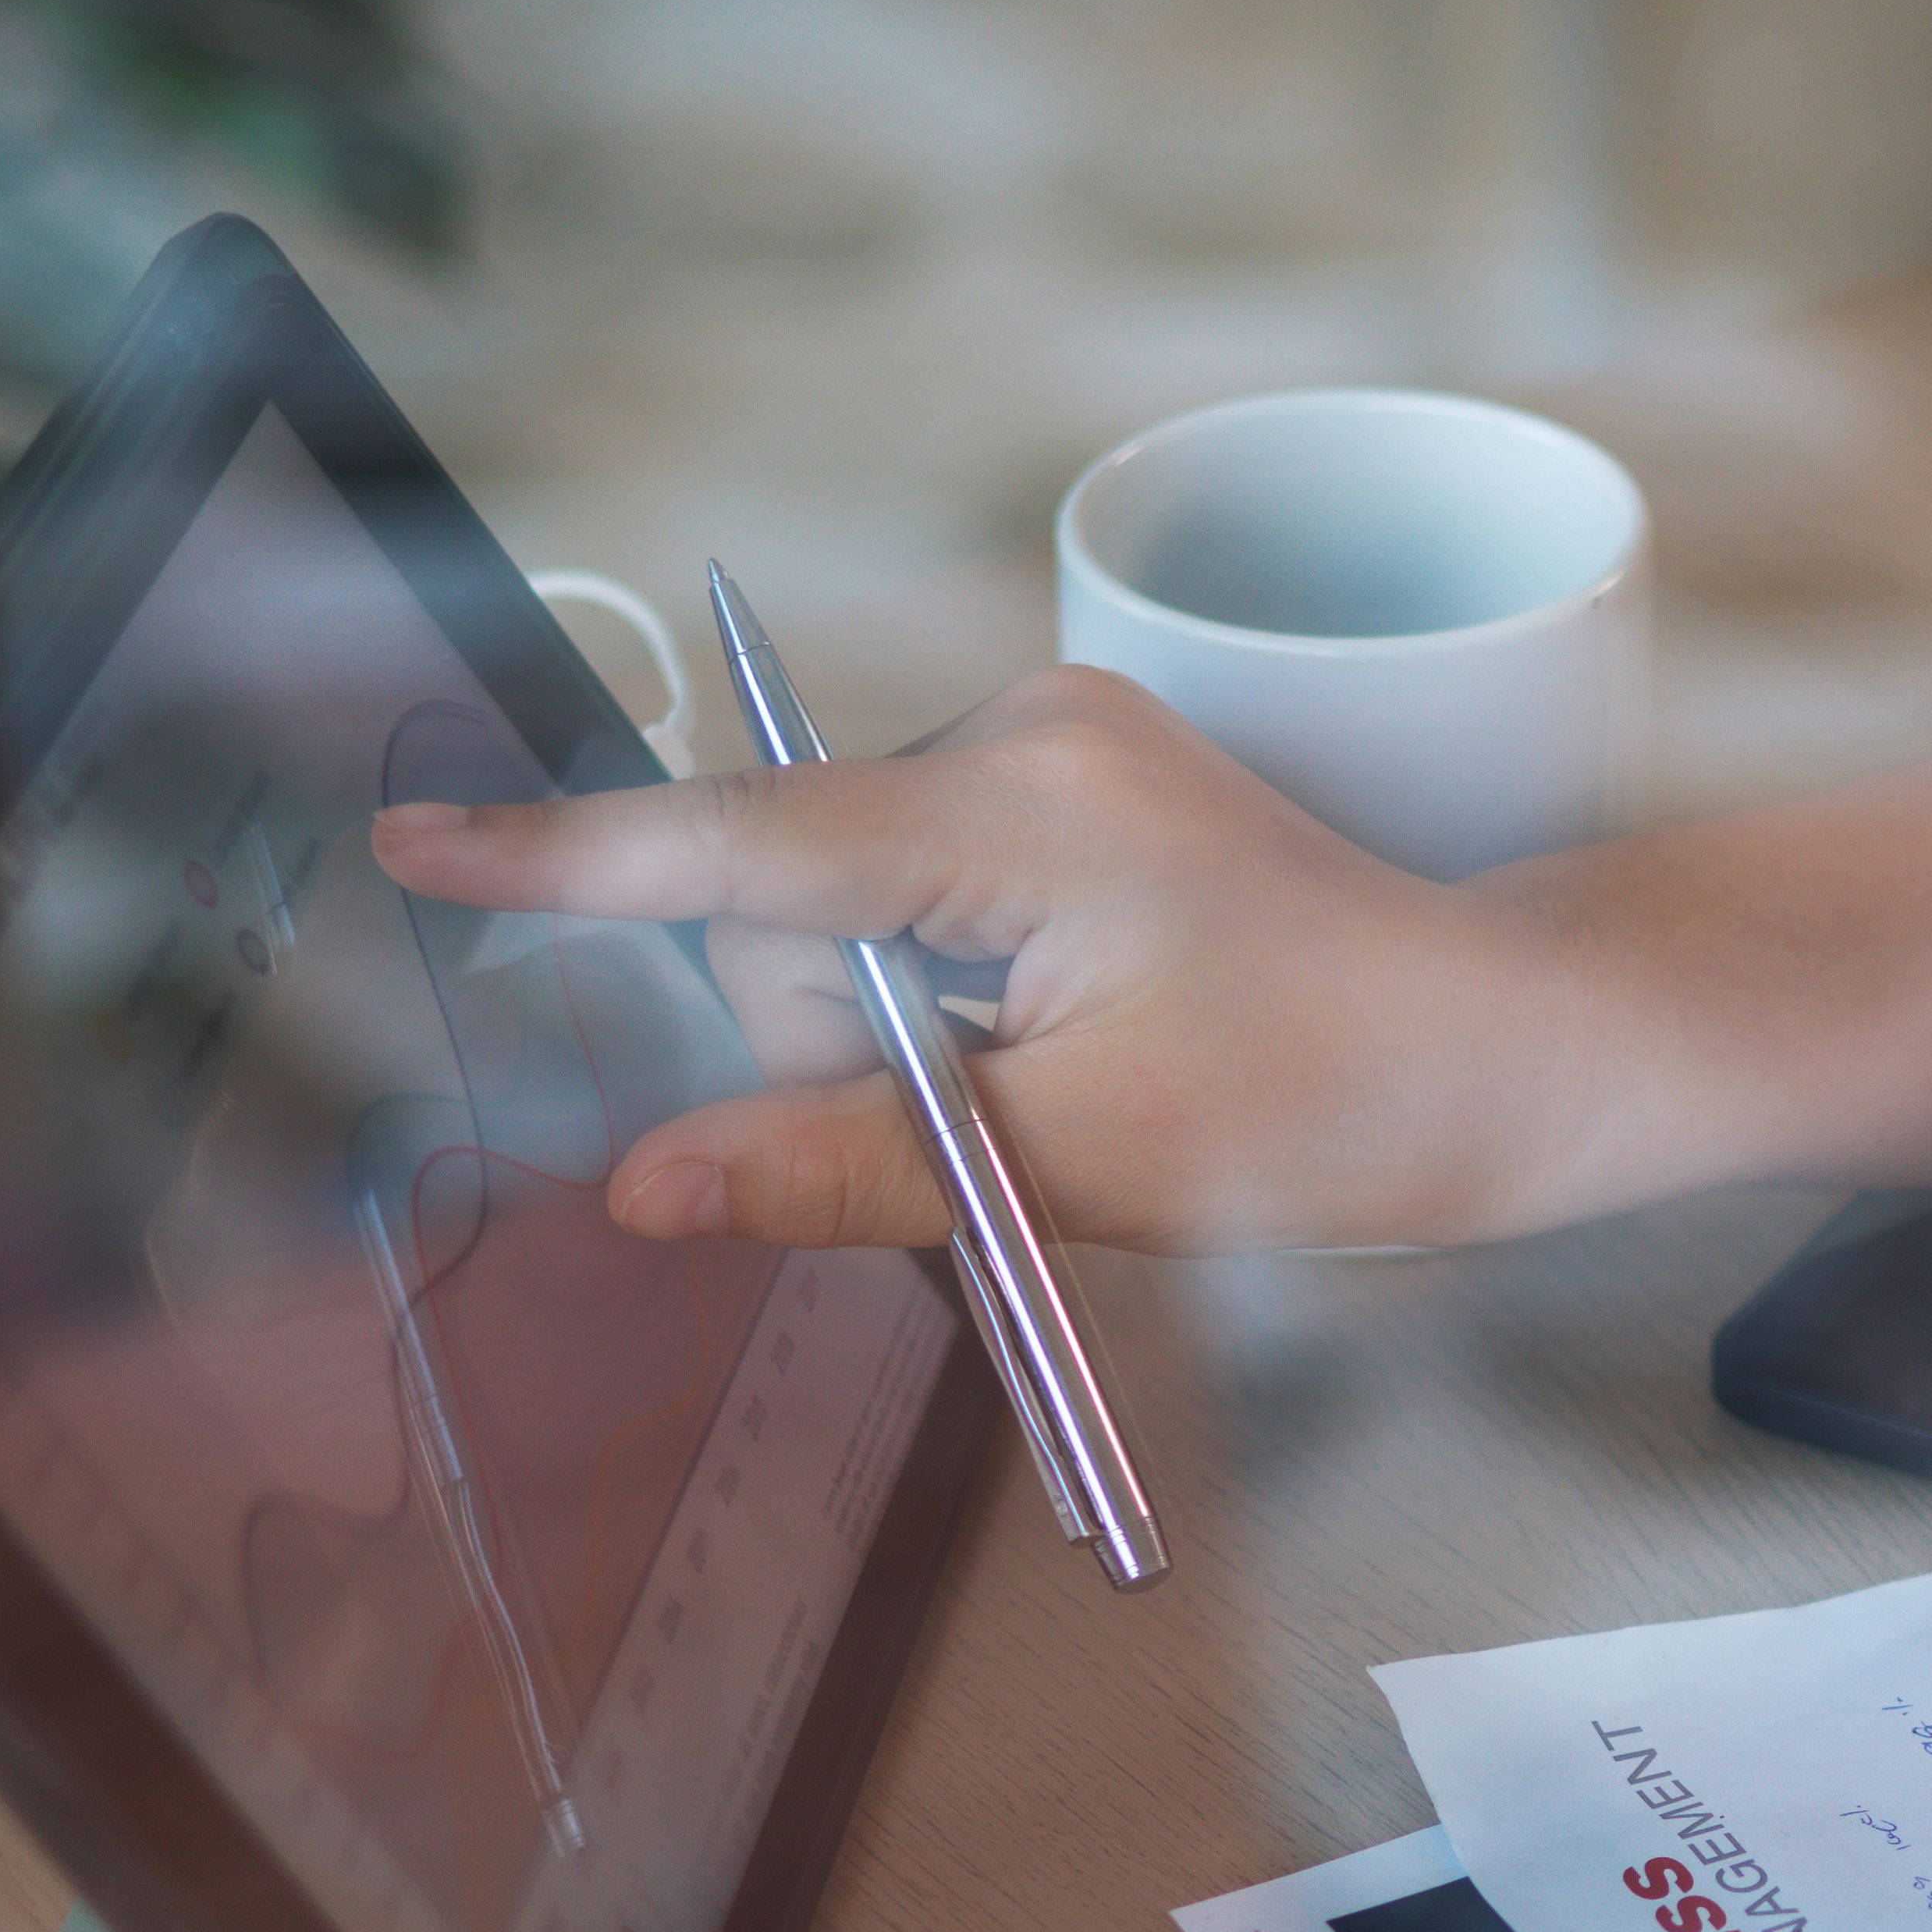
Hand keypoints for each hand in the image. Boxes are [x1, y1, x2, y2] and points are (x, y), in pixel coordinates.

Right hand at [373, 669, 1663, 1253]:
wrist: (1516, 1050)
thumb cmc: (1345, 1106)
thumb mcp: (1085, 1170)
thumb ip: (849, 1170)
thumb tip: (652, 1191)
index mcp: (1021, 808)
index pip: (736, 843)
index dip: (564, 863)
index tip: (414, 844)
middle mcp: (1022, 739)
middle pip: (784, 912)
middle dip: (846, 1049)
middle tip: (1019, 1130)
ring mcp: (1047, 753)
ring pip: (843, 923)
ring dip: (908, 1041)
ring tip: (1074, 1090)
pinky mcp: (1065, 791)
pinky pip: (913, 905)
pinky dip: (949, 1002)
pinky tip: (1069, 1043)